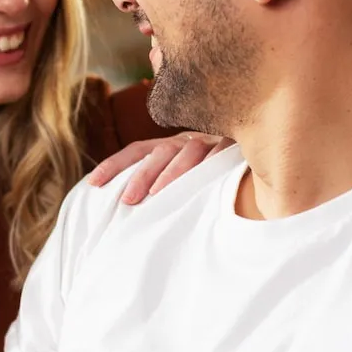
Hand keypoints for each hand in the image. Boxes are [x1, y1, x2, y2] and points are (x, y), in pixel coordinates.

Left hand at [87, 132, 231, 204]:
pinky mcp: (237, 145)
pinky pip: (222, 152)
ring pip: (188, 151)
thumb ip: (162, 191)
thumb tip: (129, 212)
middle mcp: (188, 140)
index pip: (136, 150)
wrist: (259, 152)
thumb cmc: (214, 181)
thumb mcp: (185, 182)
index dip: (113, 165)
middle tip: (128, 201)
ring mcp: (212, 140)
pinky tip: (203, 180)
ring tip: (158, 195)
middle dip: (141, 175)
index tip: (93, 184)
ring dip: (172, 173)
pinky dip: (210, 163)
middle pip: (160, 152)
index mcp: (171, 146)